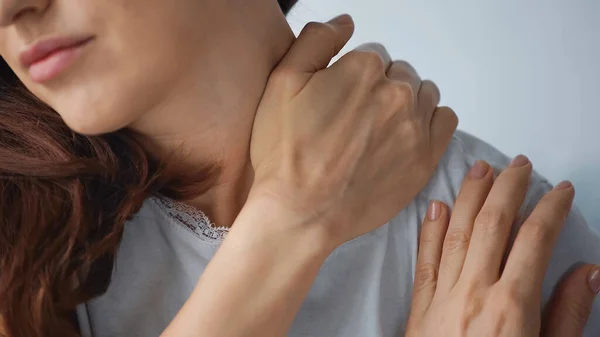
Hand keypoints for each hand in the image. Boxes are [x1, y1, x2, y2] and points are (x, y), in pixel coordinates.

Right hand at [248, 14, 457, 248]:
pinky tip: (406, 133)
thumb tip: (345, 23)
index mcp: (363, 68)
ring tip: (378, 128)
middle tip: (355, 119)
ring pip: (423, 93)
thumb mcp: (282, 82)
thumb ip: (316, 40)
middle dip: (380, 88)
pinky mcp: (426, 156)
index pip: (372, 54)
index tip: (341, 100)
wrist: (300, 211)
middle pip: (399, 73)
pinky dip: (429, 120)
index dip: (353, 76)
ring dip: (406, 103)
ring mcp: (415, 125)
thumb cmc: (287, 153)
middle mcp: (396, 91)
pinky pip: (444, 119)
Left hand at [405, 157, 598, 335]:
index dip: (550, 208)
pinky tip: (436, 206)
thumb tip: (589, 273)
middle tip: (518, 164)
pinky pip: (425, 261)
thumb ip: (569, 314)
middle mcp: (475, 292)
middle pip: (492, 224)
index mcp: (512, 305)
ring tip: (481, 169)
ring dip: (470, 196)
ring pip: (456, 233)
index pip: (535, 239)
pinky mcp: (420, 308)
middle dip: (508, 188)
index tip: (560, 190)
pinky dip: (430, 230)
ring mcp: (443, 298)